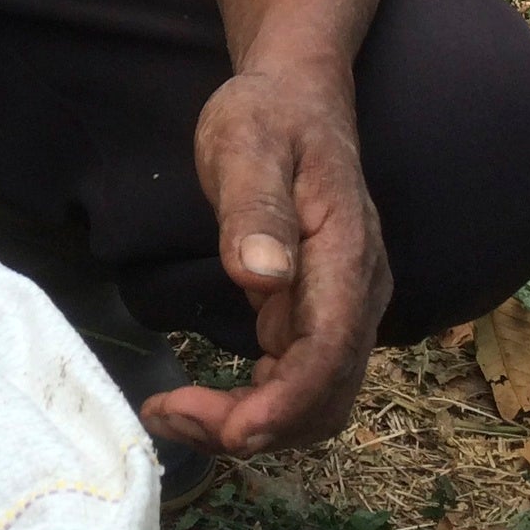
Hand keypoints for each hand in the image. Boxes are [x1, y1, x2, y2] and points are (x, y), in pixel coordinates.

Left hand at [141, 64, 391, 457]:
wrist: (297, 97)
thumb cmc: (269, 116)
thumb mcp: (248, 145)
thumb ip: (257, 210)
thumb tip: (262, 277)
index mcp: (346, 255)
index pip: (330, 354)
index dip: (284, 405)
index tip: (228, 431)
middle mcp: (357, 293)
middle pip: (326, 395)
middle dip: (257, 428)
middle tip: (173, 419)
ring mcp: (342, 308)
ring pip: (316, 401)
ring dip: (254, 427)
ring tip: (176, 416)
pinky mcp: (318, 314)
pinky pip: (300, 382)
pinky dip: (257, 408)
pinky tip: (205, 403)